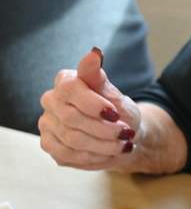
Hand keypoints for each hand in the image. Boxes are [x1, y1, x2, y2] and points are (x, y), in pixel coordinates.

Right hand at [38, 47, 140, 170]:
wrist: (122, 136)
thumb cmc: (118, 111)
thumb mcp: (114, 94)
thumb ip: (98, 77)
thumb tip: (93, 53)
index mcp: (65, 82)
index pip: (70, 89)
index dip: (94, 104)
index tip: (115, 113)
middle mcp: (50, 101)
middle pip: (72, 117)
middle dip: (103, 128)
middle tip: (124, 132)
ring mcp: (47, 124)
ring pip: (72, 139)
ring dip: (102, 144)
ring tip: (121, 144)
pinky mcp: (49, 145)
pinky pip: (68, 154)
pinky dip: (93, 156)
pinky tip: (107, 152)